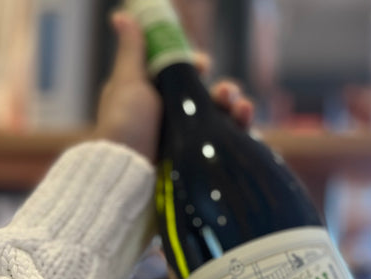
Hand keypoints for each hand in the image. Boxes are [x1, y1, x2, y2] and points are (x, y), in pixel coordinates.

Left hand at [94, 11, 253, 161]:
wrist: (126, 170)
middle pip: (209, 100)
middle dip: (224, 91)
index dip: (198, 67)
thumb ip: (132, 51)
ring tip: (243, 108)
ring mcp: (186, 142)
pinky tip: (248, 126)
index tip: (204, 63)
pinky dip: (240, 133)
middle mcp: (174, 119)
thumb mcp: (127, 81)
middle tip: (227, 92)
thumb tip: (122, 16)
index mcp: (158, 98)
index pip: (185, 78)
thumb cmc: (125, 124)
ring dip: (236, 109)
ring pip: (221, 121)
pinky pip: (225, 145)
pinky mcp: (197, 162)